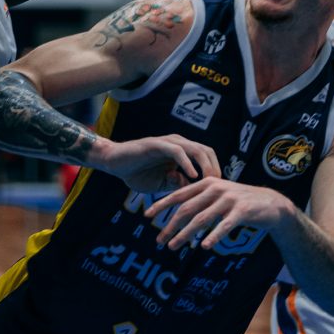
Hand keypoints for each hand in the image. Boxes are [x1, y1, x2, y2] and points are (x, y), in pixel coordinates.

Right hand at [103, 134, 220, 193]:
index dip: (215, 170)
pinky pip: (177, 151)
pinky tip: (192, 176)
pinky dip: (187, 163)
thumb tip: (191, 187)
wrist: (114, 163)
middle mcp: (178, 144)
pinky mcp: (157, 144)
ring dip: (205, 165)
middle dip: (215, 168)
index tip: (219, 190)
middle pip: (206, 151)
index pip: (206, 156)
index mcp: (181, 152)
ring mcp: (168, 143)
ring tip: (210, 181)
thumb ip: (176, 184)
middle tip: (218, 187)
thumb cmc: (137, 173)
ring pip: (195, 149)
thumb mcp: (161, 184)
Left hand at [145, 176, 285, 248]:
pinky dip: (213, 236)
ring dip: (186, 234)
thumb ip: (200, 201)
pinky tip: (203, 246)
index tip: (147, 215)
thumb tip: (178, 214)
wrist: (270, 204)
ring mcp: (229, 199)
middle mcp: (216, 188)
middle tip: (159, 240)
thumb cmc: (240, 203)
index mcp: (207, 183)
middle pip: (187, 209)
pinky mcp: (242, 210)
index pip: (179, 194)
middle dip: (171, 225)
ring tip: (174, 246)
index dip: (162, 205)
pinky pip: (224, 225)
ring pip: (202, 219)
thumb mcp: (218, 196)